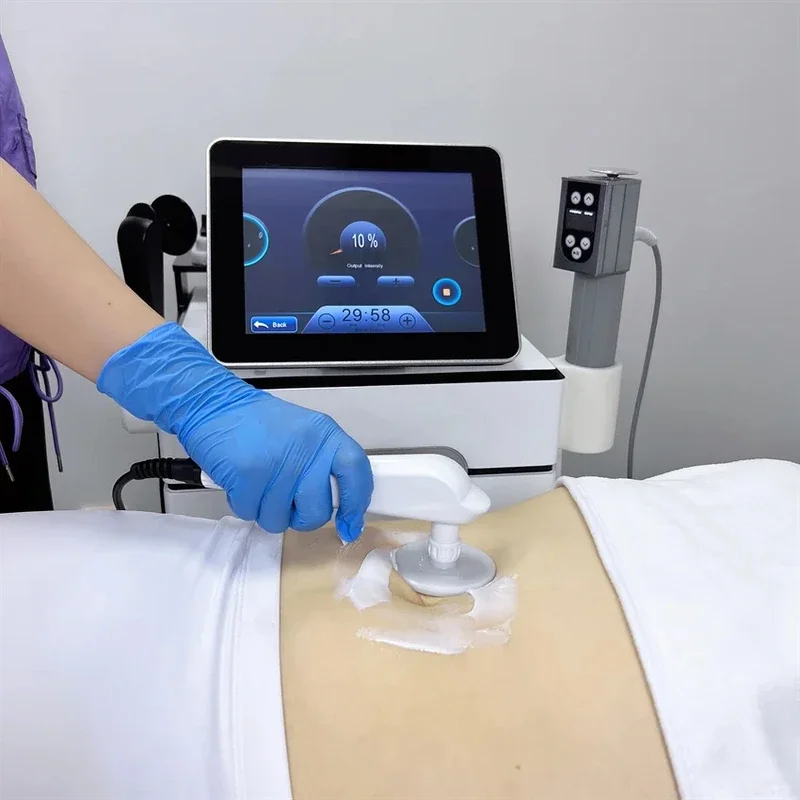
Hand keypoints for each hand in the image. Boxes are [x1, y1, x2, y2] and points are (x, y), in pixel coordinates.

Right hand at [98, 323, 372, 539]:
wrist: (212, 402)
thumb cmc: (253, 422)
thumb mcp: (301, 432)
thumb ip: (320, 462)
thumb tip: (341, 505)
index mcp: (323, 434)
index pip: (356, 472)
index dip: (356, 504)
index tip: (350, 523)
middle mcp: (305, 448)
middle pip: (317, 510)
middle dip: (299, 517)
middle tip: (284, 502)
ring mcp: (277, 463)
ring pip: (280, 519)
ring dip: (265, 510)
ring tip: (258, 484)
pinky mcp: (249, 476)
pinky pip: (251, 513)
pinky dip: (242, 504)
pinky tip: (240, 482)